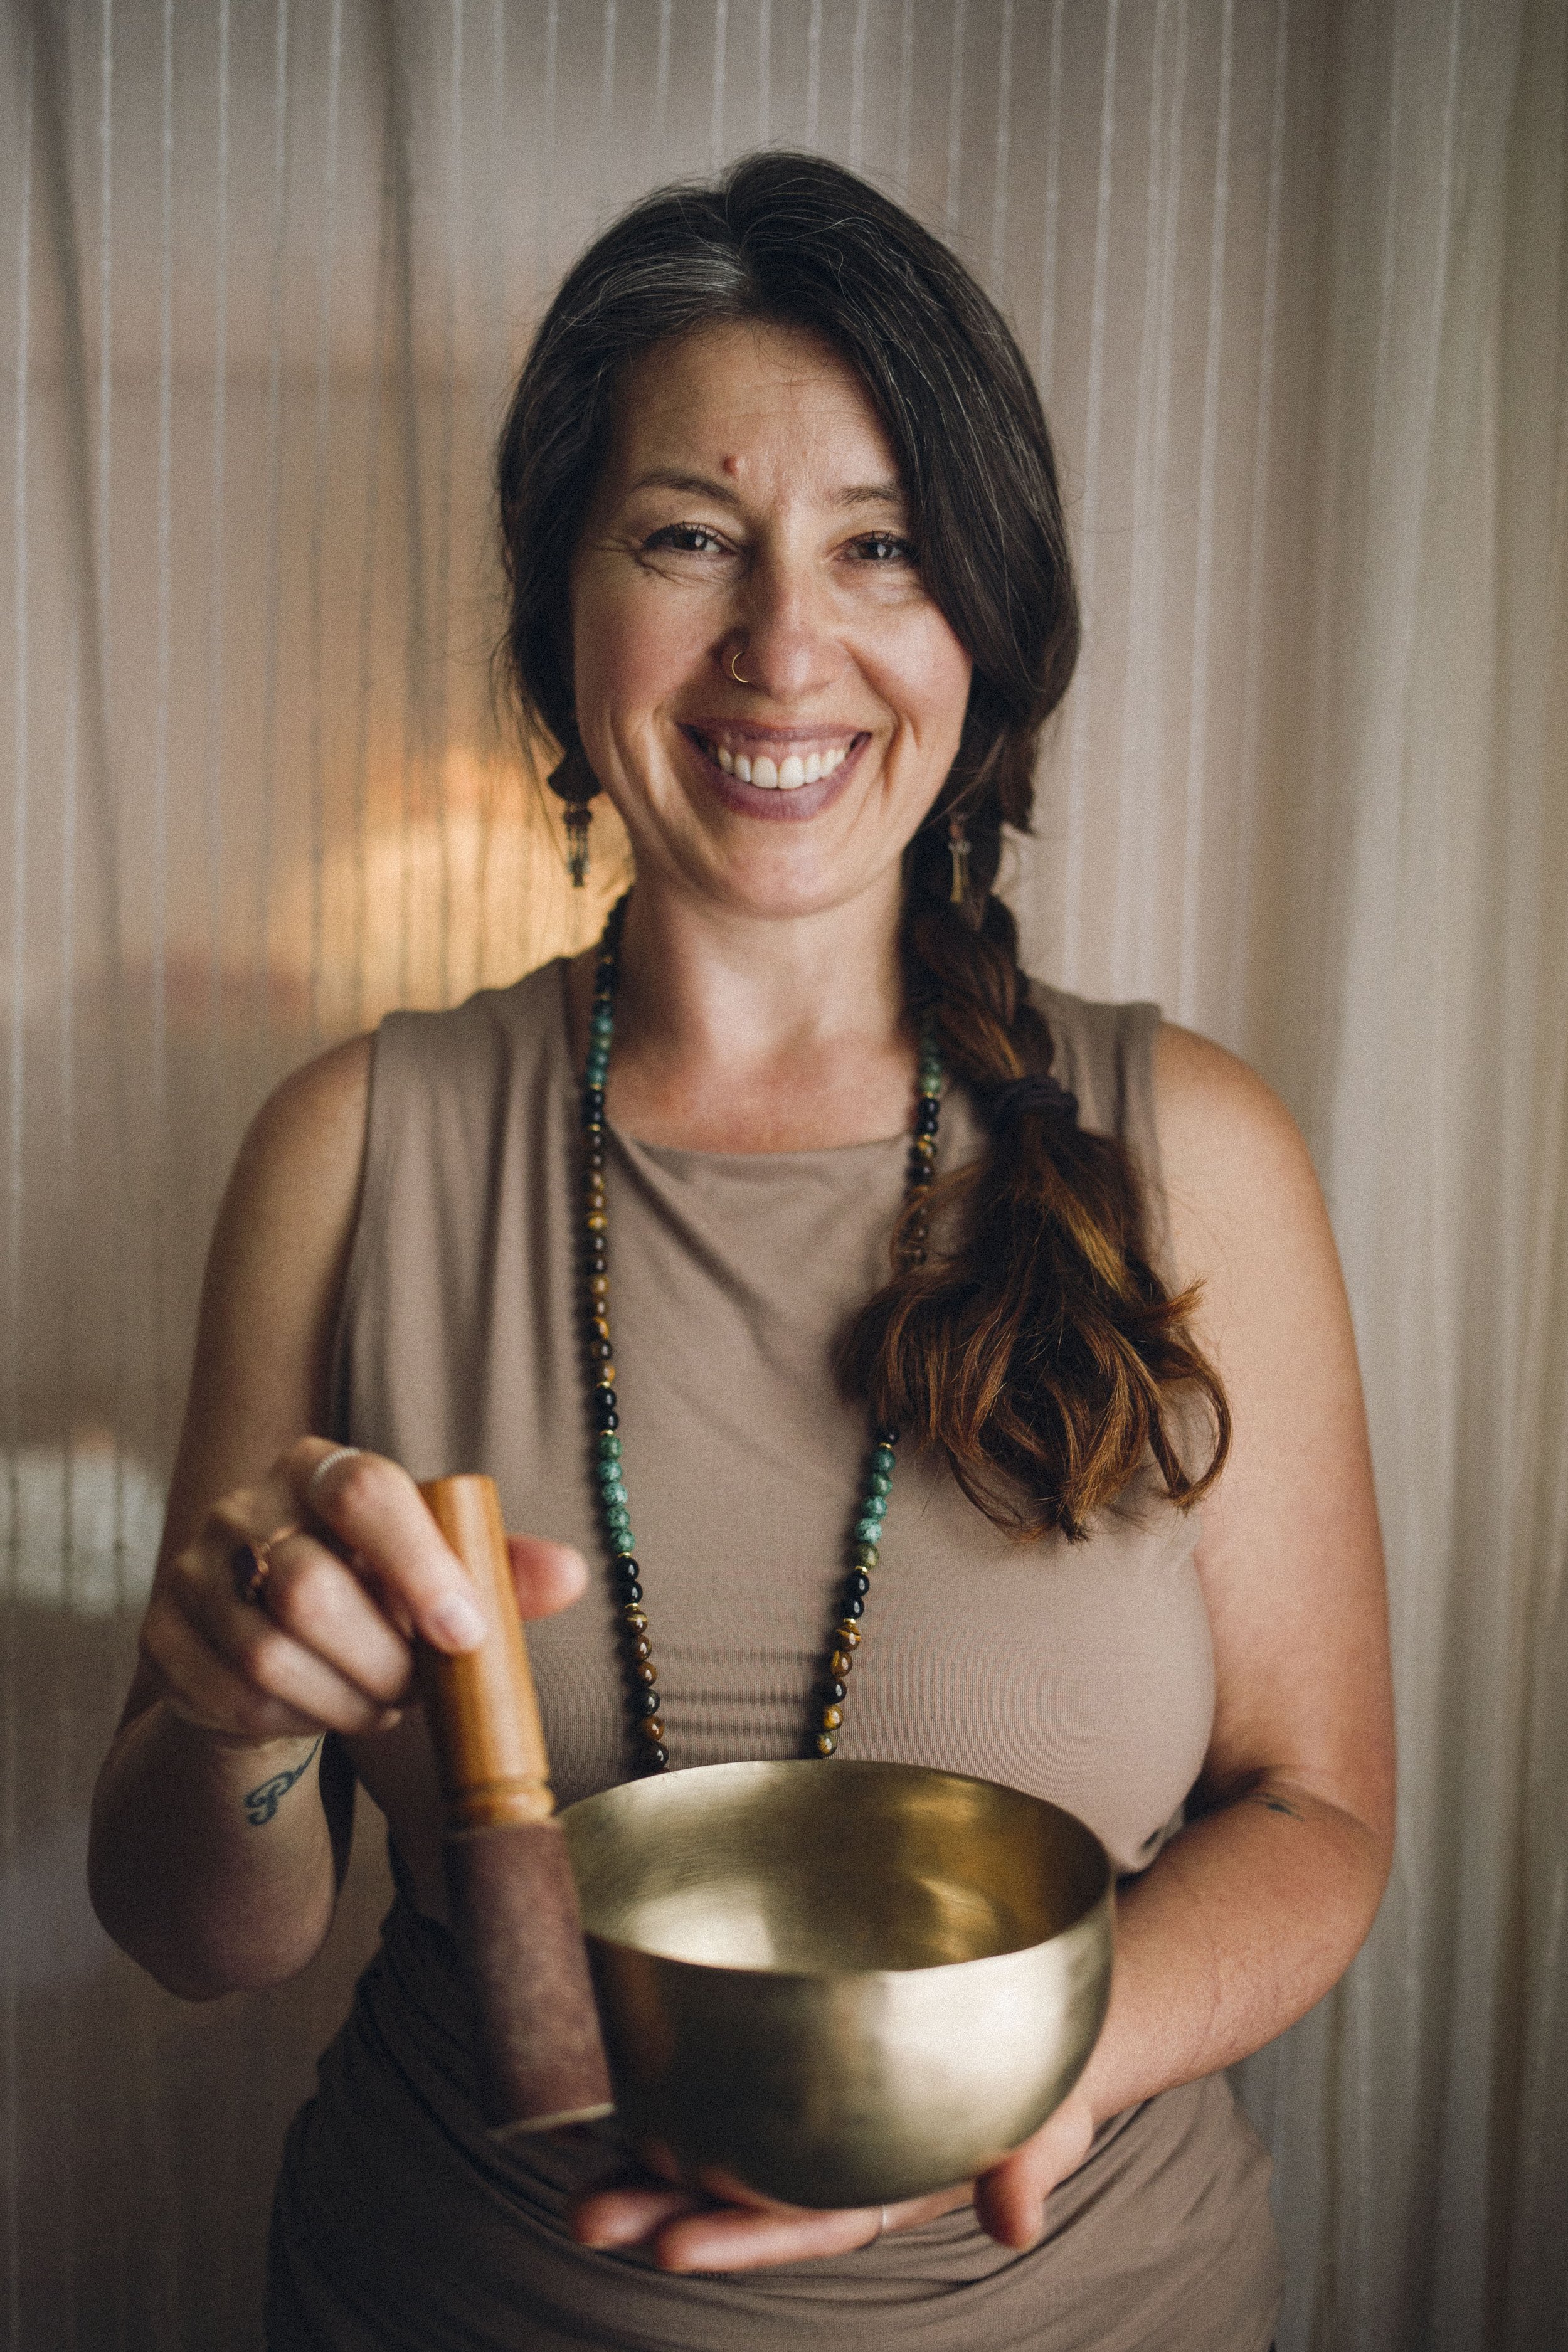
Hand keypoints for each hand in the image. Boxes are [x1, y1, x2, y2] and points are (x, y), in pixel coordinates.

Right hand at [139, 1438, 587, 1748]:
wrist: (282, 1656)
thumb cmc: (377, 1601)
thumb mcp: (439, 1579)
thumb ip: (500, 1572)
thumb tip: (573, 1575)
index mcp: (319, 1467)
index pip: (363, 1491)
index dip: (417, 1565)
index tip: (465, 1633)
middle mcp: (245, 1508)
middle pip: (311, 1589)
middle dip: (383, 1659)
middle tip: (418, 1686)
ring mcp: (193, 1572)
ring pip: (271, 1654)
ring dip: (347, 1699)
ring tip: (382, 1702)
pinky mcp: (164, 1638)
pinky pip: (236, 1699)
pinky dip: (299, 1721)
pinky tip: (327, 1712)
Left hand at [567, 2086, 1096, 2272]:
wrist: (1033, 2012)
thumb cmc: (1038, 2081)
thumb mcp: (1049, 2123)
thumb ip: (1031, 2170)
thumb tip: (1016, 2224)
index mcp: (877, 2184)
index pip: (797, 2221)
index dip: (739, 2237)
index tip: (673, 2250)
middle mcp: (822, 2151)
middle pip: (732, 2186)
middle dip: (656, 2206)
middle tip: (583, 2214)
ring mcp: (798, 2098)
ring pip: (707, 2129)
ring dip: (636, 2148)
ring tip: (561, 2160)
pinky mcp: (783, 2036)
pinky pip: (715, 2055)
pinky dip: (658, 2067)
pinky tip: (597, 2068)